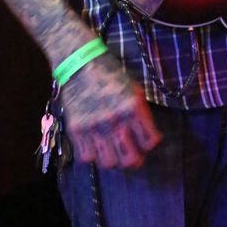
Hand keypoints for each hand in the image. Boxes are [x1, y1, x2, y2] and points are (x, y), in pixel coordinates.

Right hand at [61, 53, 161, 169]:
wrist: (80, 63)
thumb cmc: (110, 73)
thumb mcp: (133, 88)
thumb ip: (140, 112)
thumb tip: (146, 135)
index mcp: (133, 106)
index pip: (149, 141)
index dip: (150, 142)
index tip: (146, 139)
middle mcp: (114, 120)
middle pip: (130, 160)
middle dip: (135, 159)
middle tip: (133, 153)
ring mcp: (94, 127)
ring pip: (108, 163)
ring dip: (113, 159)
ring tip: (113, 151)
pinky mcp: (76, 130)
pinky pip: (87, 157)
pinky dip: (93, 155)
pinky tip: (95, 145)